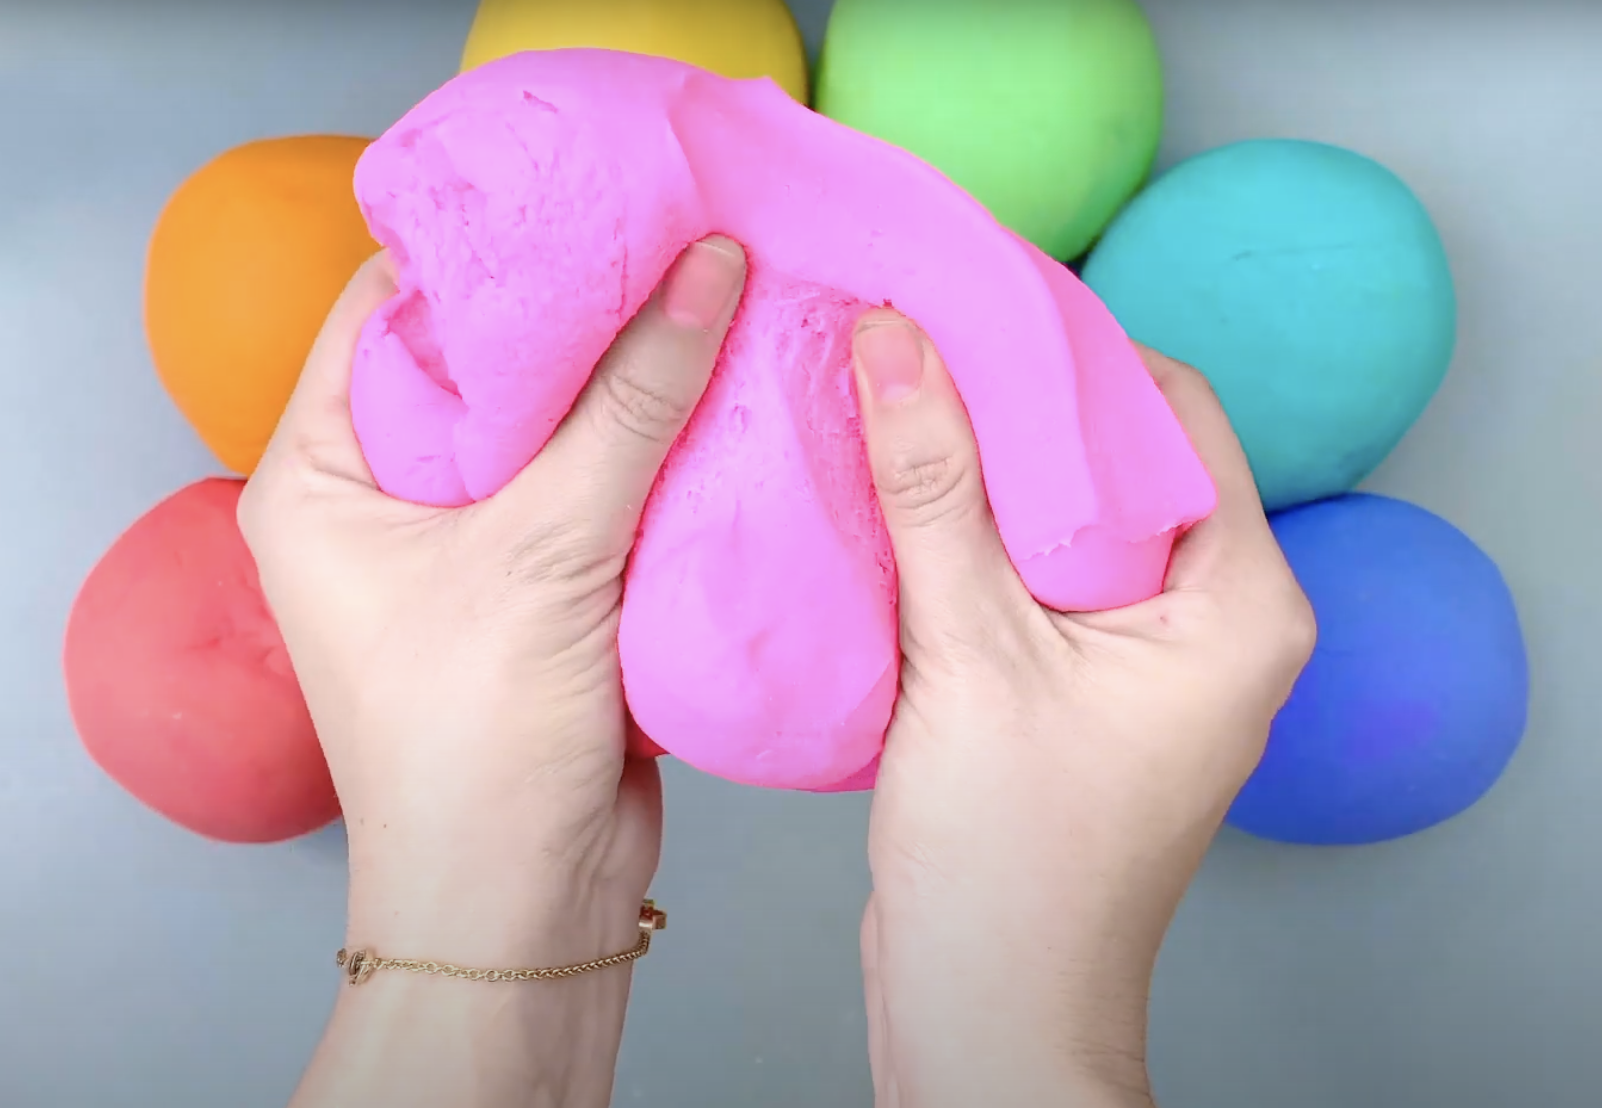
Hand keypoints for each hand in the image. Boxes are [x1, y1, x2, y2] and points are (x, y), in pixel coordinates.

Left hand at [239, 236, 747, 1107]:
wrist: (524, 905)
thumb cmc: (476, 743)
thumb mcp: (545, 552)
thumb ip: (628, 407)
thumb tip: (706, 267)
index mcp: (320, 478)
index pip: (389, 316)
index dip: (485, 252)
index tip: (586, 199)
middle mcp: (386, 504)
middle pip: (486, 368)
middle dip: (580, 313)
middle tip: (673, 239)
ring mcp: (469, 549)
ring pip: (556, 433)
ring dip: (630, 386)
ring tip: (714, 299)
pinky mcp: (545, 590)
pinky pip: (601, 492)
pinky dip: (657, 455)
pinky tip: (724, 400)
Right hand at [849, 312, 1315, 1107]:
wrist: (989, 1010)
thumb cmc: (1010, 865)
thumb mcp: (970, 653)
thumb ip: (934, 489)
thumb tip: (897, 344)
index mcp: (1241, 602)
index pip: (1172, 410)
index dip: (1072, 343)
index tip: (972, 293)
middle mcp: (1218, 621)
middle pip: (1121, 457)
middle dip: (1016, 399)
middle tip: (917, 334)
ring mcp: (1155, 659)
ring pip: (1072, 517)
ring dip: (987, 464)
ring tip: (898, 395)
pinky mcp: (1093, 687)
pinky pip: (1041, 573)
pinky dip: (976, 531)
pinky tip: (902, 494)